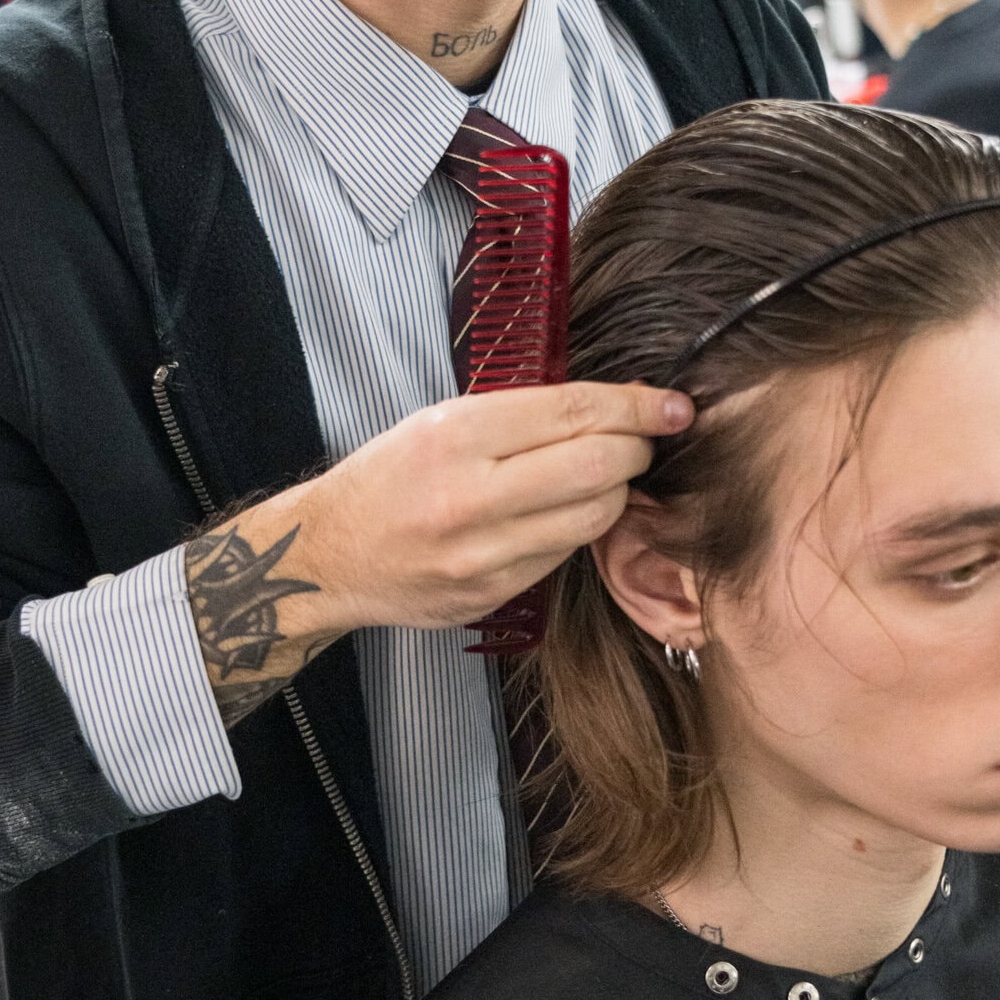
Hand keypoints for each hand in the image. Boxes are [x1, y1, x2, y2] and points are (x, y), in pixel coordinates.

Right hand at [186, 382, 690, 724]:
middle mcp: (470, 498)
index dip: (636, 406)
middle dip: (636, 450)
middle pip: (599, 469)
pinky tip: (561, 514)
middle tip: (640, 441)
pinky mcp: (491, 595)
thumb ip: (520, 415)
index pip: (575, 413)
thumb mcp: (439, 421)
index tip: (670, 404)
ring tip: (602, 476)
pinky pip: (564, 556)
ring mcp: (482, 556)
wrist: (329, 556)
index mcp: (455, 437)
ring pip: (593, 518)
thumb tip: (610, 406)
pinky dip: (576, 529)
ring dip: (614, 492)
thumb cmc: (388, 477)